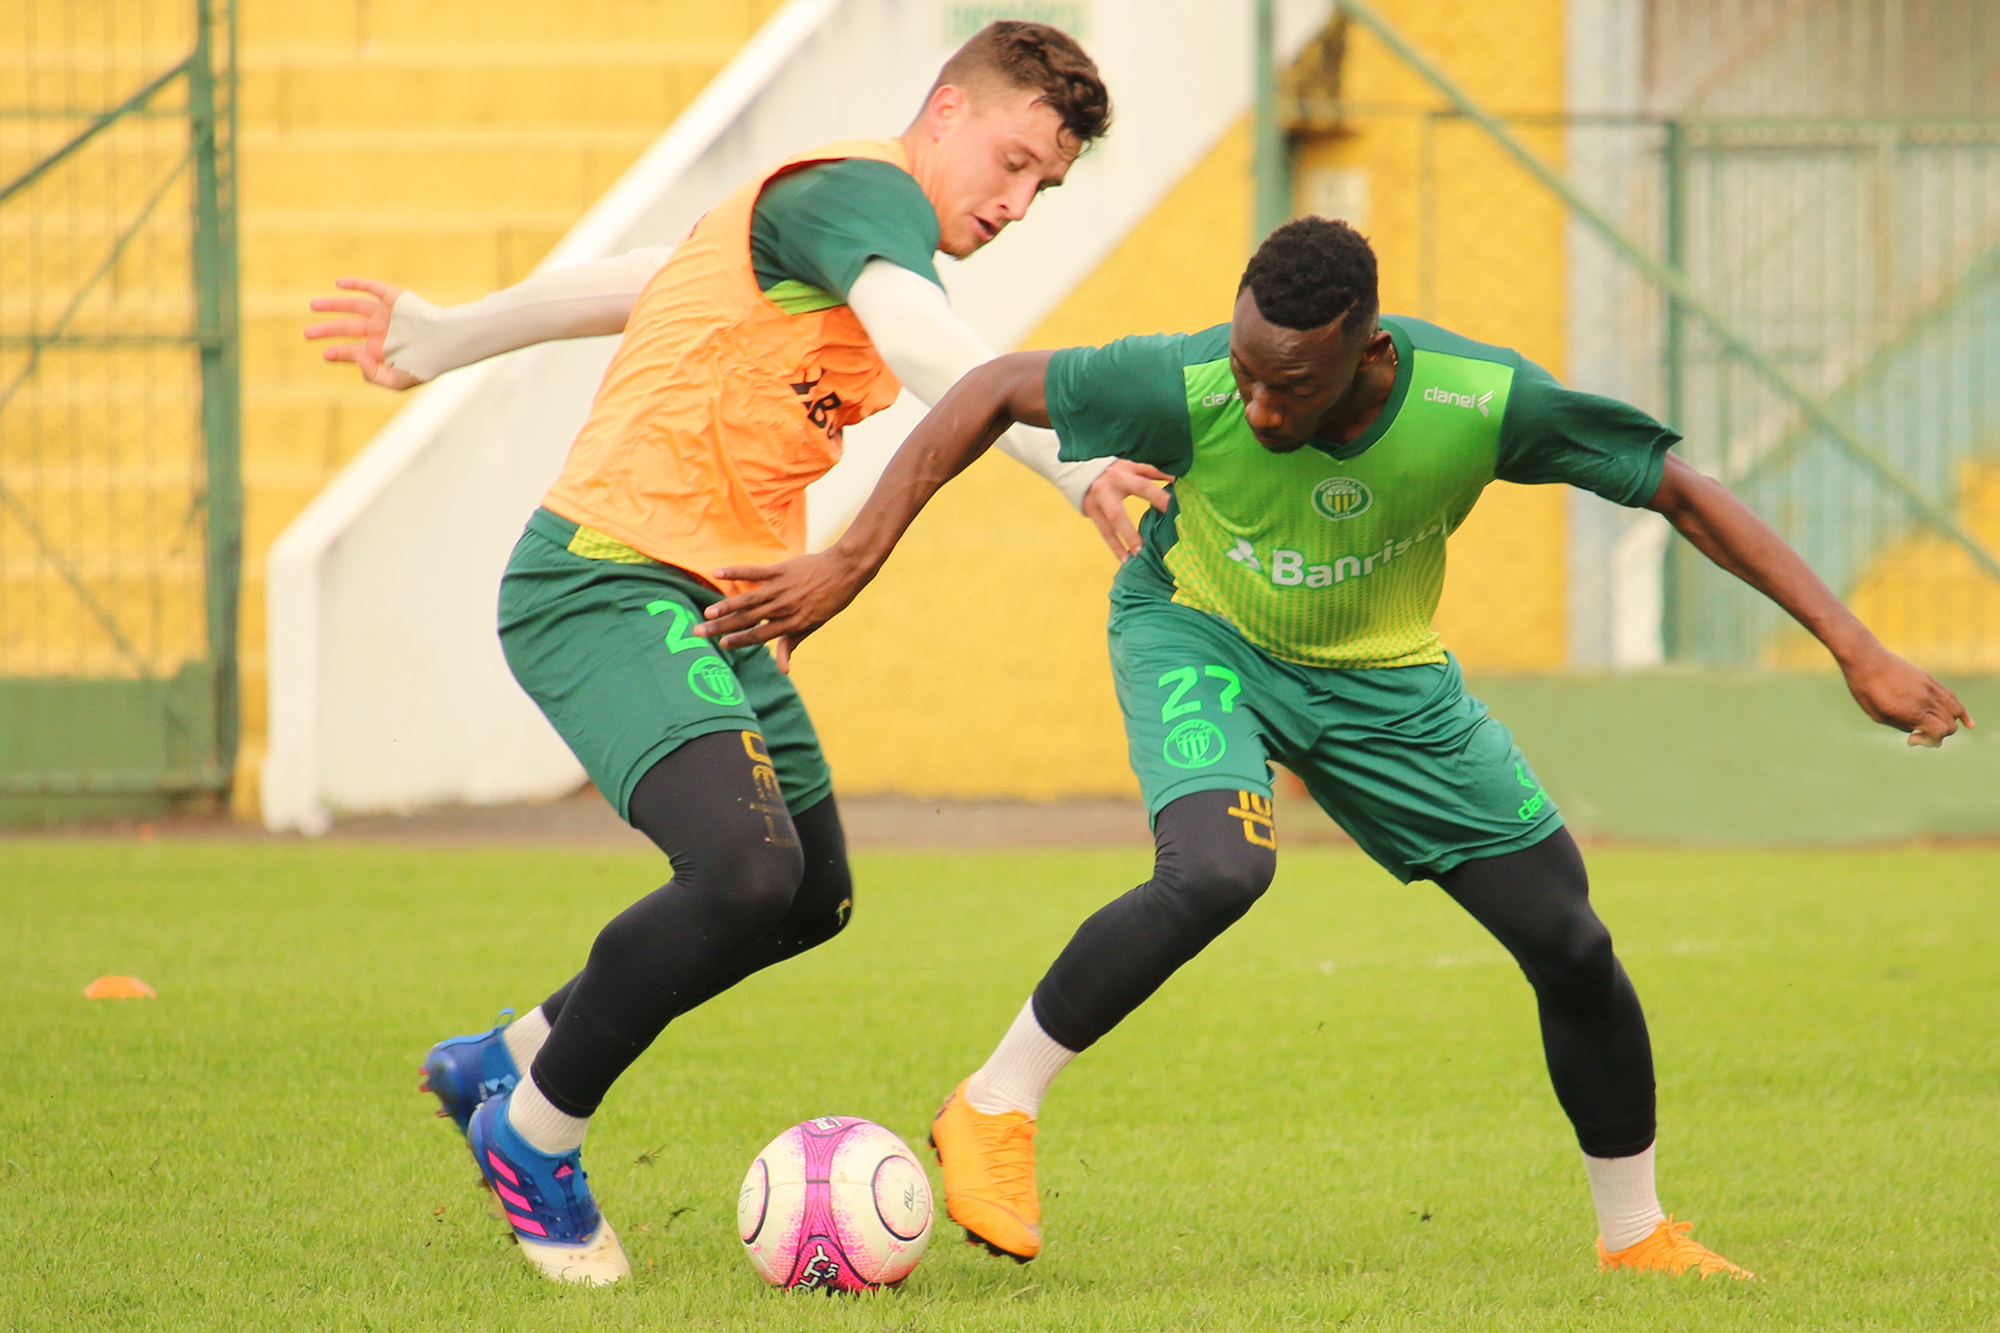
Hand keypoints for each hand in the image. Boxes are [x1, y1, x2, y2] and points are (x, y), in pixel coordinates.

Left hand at [304, 276, 420, 389]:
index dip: (338, 352)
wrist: (446, 343)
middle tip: (307, 335)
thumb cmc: (426, 364)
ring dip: (333, 305)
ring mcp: (386, 314)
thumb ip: (373, 375)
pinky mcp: (394, 298)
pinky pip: (371, 288)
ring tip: (312, 306)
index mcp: (382, 351)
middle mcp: (381, 331)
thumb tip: (354, 356)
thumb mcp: (397, 381)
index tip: (326, 354)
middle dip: (326, 331)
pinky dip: (356, 284)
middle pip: (348, 328)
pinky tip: (338, 284)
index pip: (353, 350)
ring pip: (353, 307)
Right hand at [693, 549, 871, 671]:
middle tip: (698, 632)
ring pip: (748, 599)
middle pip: (747, 620)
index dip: (739, 640)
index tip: (721, 643)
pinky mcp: (781, 570)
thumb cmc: (829, 601)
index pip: (759, 635)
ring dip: (726, 606)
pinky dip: (736, 572)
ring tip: (708, 612)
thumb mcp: (812, 625)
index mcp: (791, 623)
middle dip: (721, 627)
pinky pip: (754, 572)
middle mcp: (783, 608)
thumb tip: (783, 670)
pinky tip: (717, 573)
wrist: (845, 572)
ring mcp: (781, 589)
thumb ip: (791, 644)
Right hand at [1083, 459, 1173, 559]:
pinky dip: (1114, 546)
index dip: (1159, 497)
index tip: (1175, 509)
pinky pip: (1104, 531)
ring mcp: (1098, 499)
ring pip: (1112, 521)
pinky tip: (1124, 559)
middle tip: (1151, 541)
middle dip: (1134, 527)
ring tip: (1138, 555)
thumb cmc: (1114, 469)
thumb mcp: (1133, 465)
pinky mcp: (1090, 510)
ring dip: (1125, 538)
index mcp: (1125, 471)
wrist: (1078, 469)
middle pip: (1122, 508)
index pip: (1144, 485)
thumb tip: (1179, 480)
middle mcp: (1110, 484)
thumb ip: (1154, 473)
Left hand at [1838, 643, 1973, 745]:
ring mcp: (1930, 688)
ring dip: (1953, 723)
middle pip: (1950, 724)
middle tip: (1920, 732)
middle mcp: (1925, 700)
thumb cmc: (1866, 690)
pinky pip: (1952, 697)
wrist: (1866, 660)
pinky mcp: (1929, 679)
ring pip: (1956, 711)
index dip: (1930, 740)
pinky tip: (1968, 723)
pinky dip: (1961, 711)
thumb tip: (1919, 731)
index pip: (1939, 732)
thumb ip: (1901, 725)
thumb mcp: (1879, 715)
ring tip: (1947, 728)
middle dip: (1940, 735)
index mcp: (1911, 711)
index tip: (1912, 737)